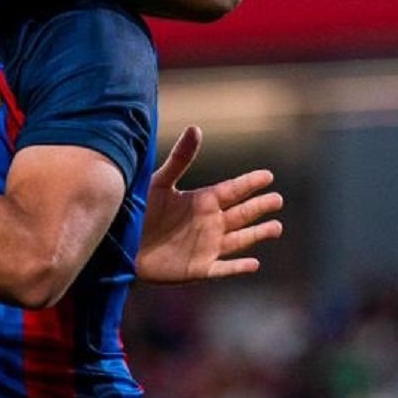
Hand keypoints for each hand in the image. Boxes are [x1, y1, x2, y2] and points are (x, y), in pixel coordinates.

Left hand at [136, 126, 283, 284]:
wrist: (119, 245)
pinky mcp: (198, 268)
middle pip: (242, 214)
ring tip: (277, 227)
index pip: (232, 190)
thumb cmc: (136, 211)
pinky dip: (238, 267)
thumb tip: (195, 129)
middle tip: (278, 199)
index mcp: (201, 201)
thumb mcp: (159, 183)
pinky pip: (224, 269)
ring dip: (257, 234)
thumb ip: (180, 159)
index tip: (268, 175)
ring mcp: (206, 246)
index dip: (250, 183)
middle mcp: (208, 223)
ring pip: (240, 240)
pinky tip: (254, 263)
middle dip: (260, 207)